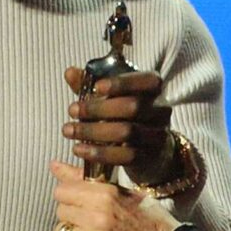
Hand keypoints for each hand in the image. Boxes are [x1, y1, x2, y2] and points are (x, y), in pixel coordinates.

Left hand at [50, 161, 178, 230]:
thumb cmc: (147, 219)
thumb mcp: (121, 191)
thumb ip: (85, 180)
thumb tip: (55, 166)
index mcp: (106, 195)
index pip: (63, 190)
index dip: (69, 195)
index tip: (78, 201)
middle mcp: (99, 216)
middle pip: (61, 211)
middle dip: (72, 215)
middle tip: (87, 220)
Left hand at [62, 65, 175, 182]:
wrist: (151, 149)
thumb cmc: (126, 114)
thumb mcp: (110, 96)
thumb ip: (90, 84)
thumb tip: (70, 73)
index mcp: (153, 88)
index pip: (145, 81)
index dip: (122, 83)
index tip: (96, 87)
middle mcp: (161, 110)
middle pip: (133, 107)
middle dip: (99, 108)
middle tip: (73, 110)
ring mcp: (157, 135)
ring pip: (127, 132)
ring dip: (93, 131)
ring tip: (69, 131)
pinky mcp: (149, 157)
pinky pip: (125, 156)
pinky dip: (99, 153)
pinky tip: (80, 149)